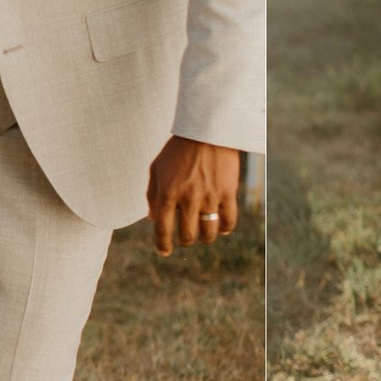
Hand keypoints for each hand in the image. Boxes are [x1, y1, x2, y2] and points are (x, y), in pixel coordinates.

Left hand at [146, 136, 240, 253]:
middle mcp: (188, 198)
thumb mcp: (156, 167)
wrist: (207, 130)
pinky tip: (220, 228)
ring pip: (207, 233)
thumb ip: (152, 194)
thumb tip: (152, 219)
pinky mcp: (228, 192)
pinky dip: (224, 229)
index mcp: (168, 192)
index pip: (162, 229)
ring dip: (204, 238)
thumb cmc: (178, 149)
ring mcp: (209, 196)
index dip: (162, 244)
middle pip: (187, 235)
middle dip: (184, 240)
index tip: (164, 251)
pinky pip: (228, 221)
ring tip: (203, 234)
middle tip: (186, 237)